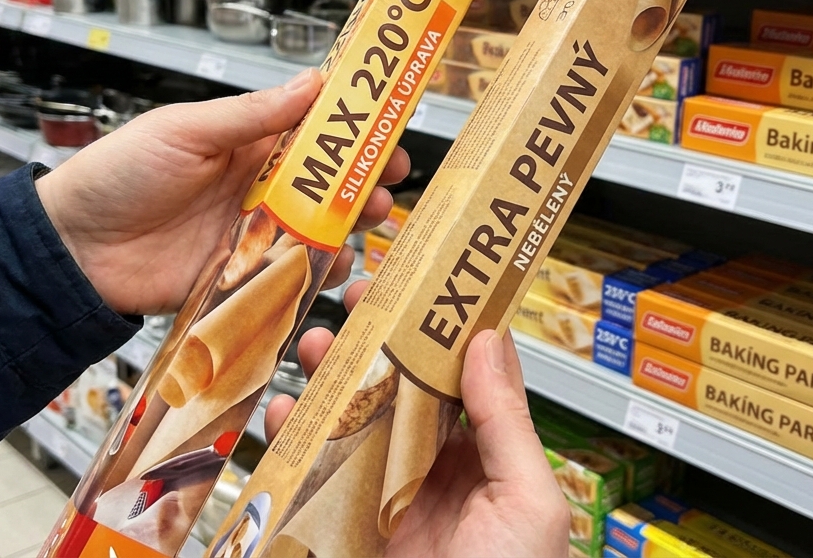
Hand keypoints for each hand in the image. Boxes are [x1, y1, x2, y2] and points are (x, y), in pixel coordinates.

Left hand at [36, 70, 410, 316]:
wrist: (74, 249)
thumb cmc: (118, 175)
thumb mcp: (186, 131)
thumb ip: (251, 115)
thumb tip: (314, 82)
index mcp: (249, 145)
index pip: (316, 132)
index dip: (356, 129)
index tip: (390, 125)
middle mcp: (260, 190)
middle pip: (330, 186)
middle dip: (365, 183)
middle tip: (388, 183)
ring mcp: (255, 237)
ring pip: (320, 233)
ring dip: (350, 229)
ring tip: (364, 224)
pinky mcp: (244, 280)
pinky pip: (293, 279)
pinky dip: (318, 278)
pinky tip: (331, 272)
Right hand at [265, 283, 569, 557]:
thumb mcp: (529, 505)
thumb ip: (507, 423)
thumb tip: (490, 341)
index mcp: (487, 463)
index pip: (460, 378)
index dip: (439, 328)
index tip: (418, 282)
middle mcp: (433, 475)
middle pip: (396, 392)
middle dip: (370, 345)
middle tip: (351, 302)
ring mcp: (384, 501)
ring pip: (349, 424)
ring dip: (327, 381)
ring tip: (311, 346)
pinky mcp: (341, 530)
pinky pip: (313, 475)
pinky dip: (293, 441)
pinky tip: (283, 415)